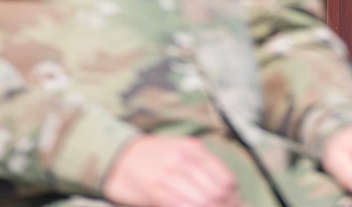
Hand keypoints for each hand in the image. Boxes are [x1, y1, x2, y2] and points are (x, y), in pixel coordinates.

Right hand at [104, 136, 241, 206]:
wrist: (116, 158)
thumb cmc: (151, 160)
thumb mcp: (179, 154)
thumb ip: (201, 172)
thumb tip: (225, 194)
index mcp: (194, 149)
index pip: (226, 178)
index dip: (235, 200)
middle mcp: (185, 159)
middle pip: (218, 191)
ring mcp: (170, 173)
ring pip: (203, 200)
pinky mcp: (155, 189)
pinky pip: (182, 205)